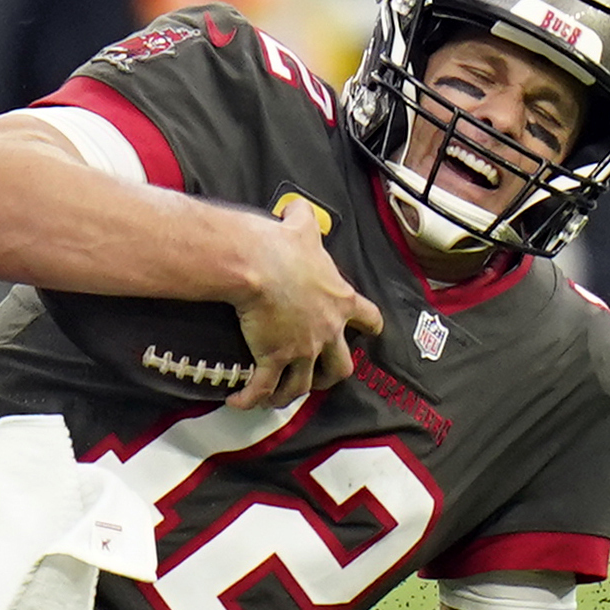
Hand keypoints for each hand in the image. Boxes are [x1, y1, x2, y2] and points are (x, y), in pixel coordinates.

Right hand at [228, 207, 376, 410]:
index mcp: (340, 300)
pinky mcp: (275, 358)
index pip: (370, 318)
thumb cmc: (282, 245)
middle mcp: (328, 329)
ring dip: (291, 393)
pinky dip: (252, 398)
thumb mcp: (302, 225)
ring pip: (304, 384)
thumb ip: (305, 218)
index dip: (370, 327)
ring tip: (277, 396)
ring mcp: (303, 348)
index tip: (369, 332)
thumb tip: (297, 207)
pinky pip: (264, 388)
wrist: (258, 264)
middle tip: (319, 376)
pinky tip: (239, 402)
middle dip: (331, 375)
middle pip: (342, 366)